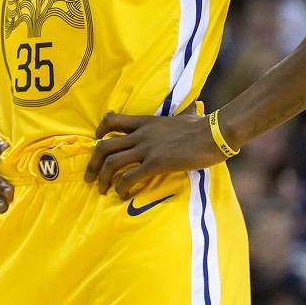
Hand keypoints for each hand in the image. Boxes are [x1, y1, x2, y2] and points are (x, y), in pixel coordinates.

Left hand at [84, 112, 225, 198]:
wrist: (215, 132)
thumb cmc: (203, 126)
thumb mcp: (182, 116)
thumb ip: (177, 116)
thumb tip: (191, 111)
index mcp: (145, 121)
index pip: (111, 120)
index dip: (100, 131)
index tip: (96, 141)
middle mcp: (140, 134)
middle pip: (104, 146)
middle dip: (93, 163)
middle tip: (90, 177)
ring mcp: (147, 148)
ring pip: (112, 162)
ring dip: (103, 178)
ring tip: (102, 190)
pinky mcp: (156, 163)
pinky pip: (130, 176)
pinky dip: (121, 186)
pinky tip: (122, 193)